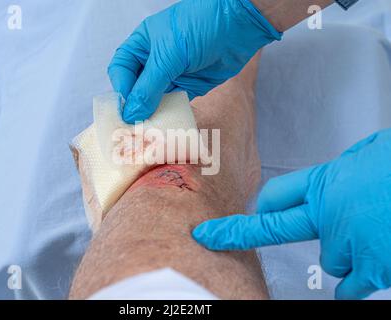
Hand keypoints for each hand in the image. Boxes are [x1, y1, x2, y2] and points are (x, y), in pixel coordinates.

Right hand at [108, 0, 280, 123]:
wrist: (239, 25)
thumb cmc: (199, 27)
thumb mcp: (167, 56)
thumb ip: (148, 87)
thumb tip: (131, 113)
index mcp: (142, 44)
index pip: (121, 70)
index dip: (122, 89)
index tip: (125, 110)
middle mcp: (154, 61)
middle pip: (136, 88)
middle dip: (135, 106)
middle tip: (134, 127)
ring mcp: (172, 74)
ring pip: (154, 99)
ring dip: (151, 113)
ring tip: (148, 130)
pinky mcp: (189, 87)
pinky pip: (173, 104)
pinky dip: (170, 114)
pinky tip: (167, 125)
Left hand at [193, 129, 390, 299]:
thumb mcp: (371, 153)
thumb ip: (347, 169)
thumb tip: (343, 175)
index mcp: (327, 181)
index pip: (275, 196)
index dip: (257, 208)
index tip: (229, 214)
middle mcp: (327, 213)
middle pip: (275, 229)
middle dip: (237, 233)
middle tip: (211, 236)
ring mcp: (347, 241)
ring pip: (331, 258)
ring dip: (346, 251)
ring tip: (376, 232)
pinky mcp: (373, 266)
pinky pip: (351, 286)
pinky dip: (357, 284)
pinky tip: (368, 272)